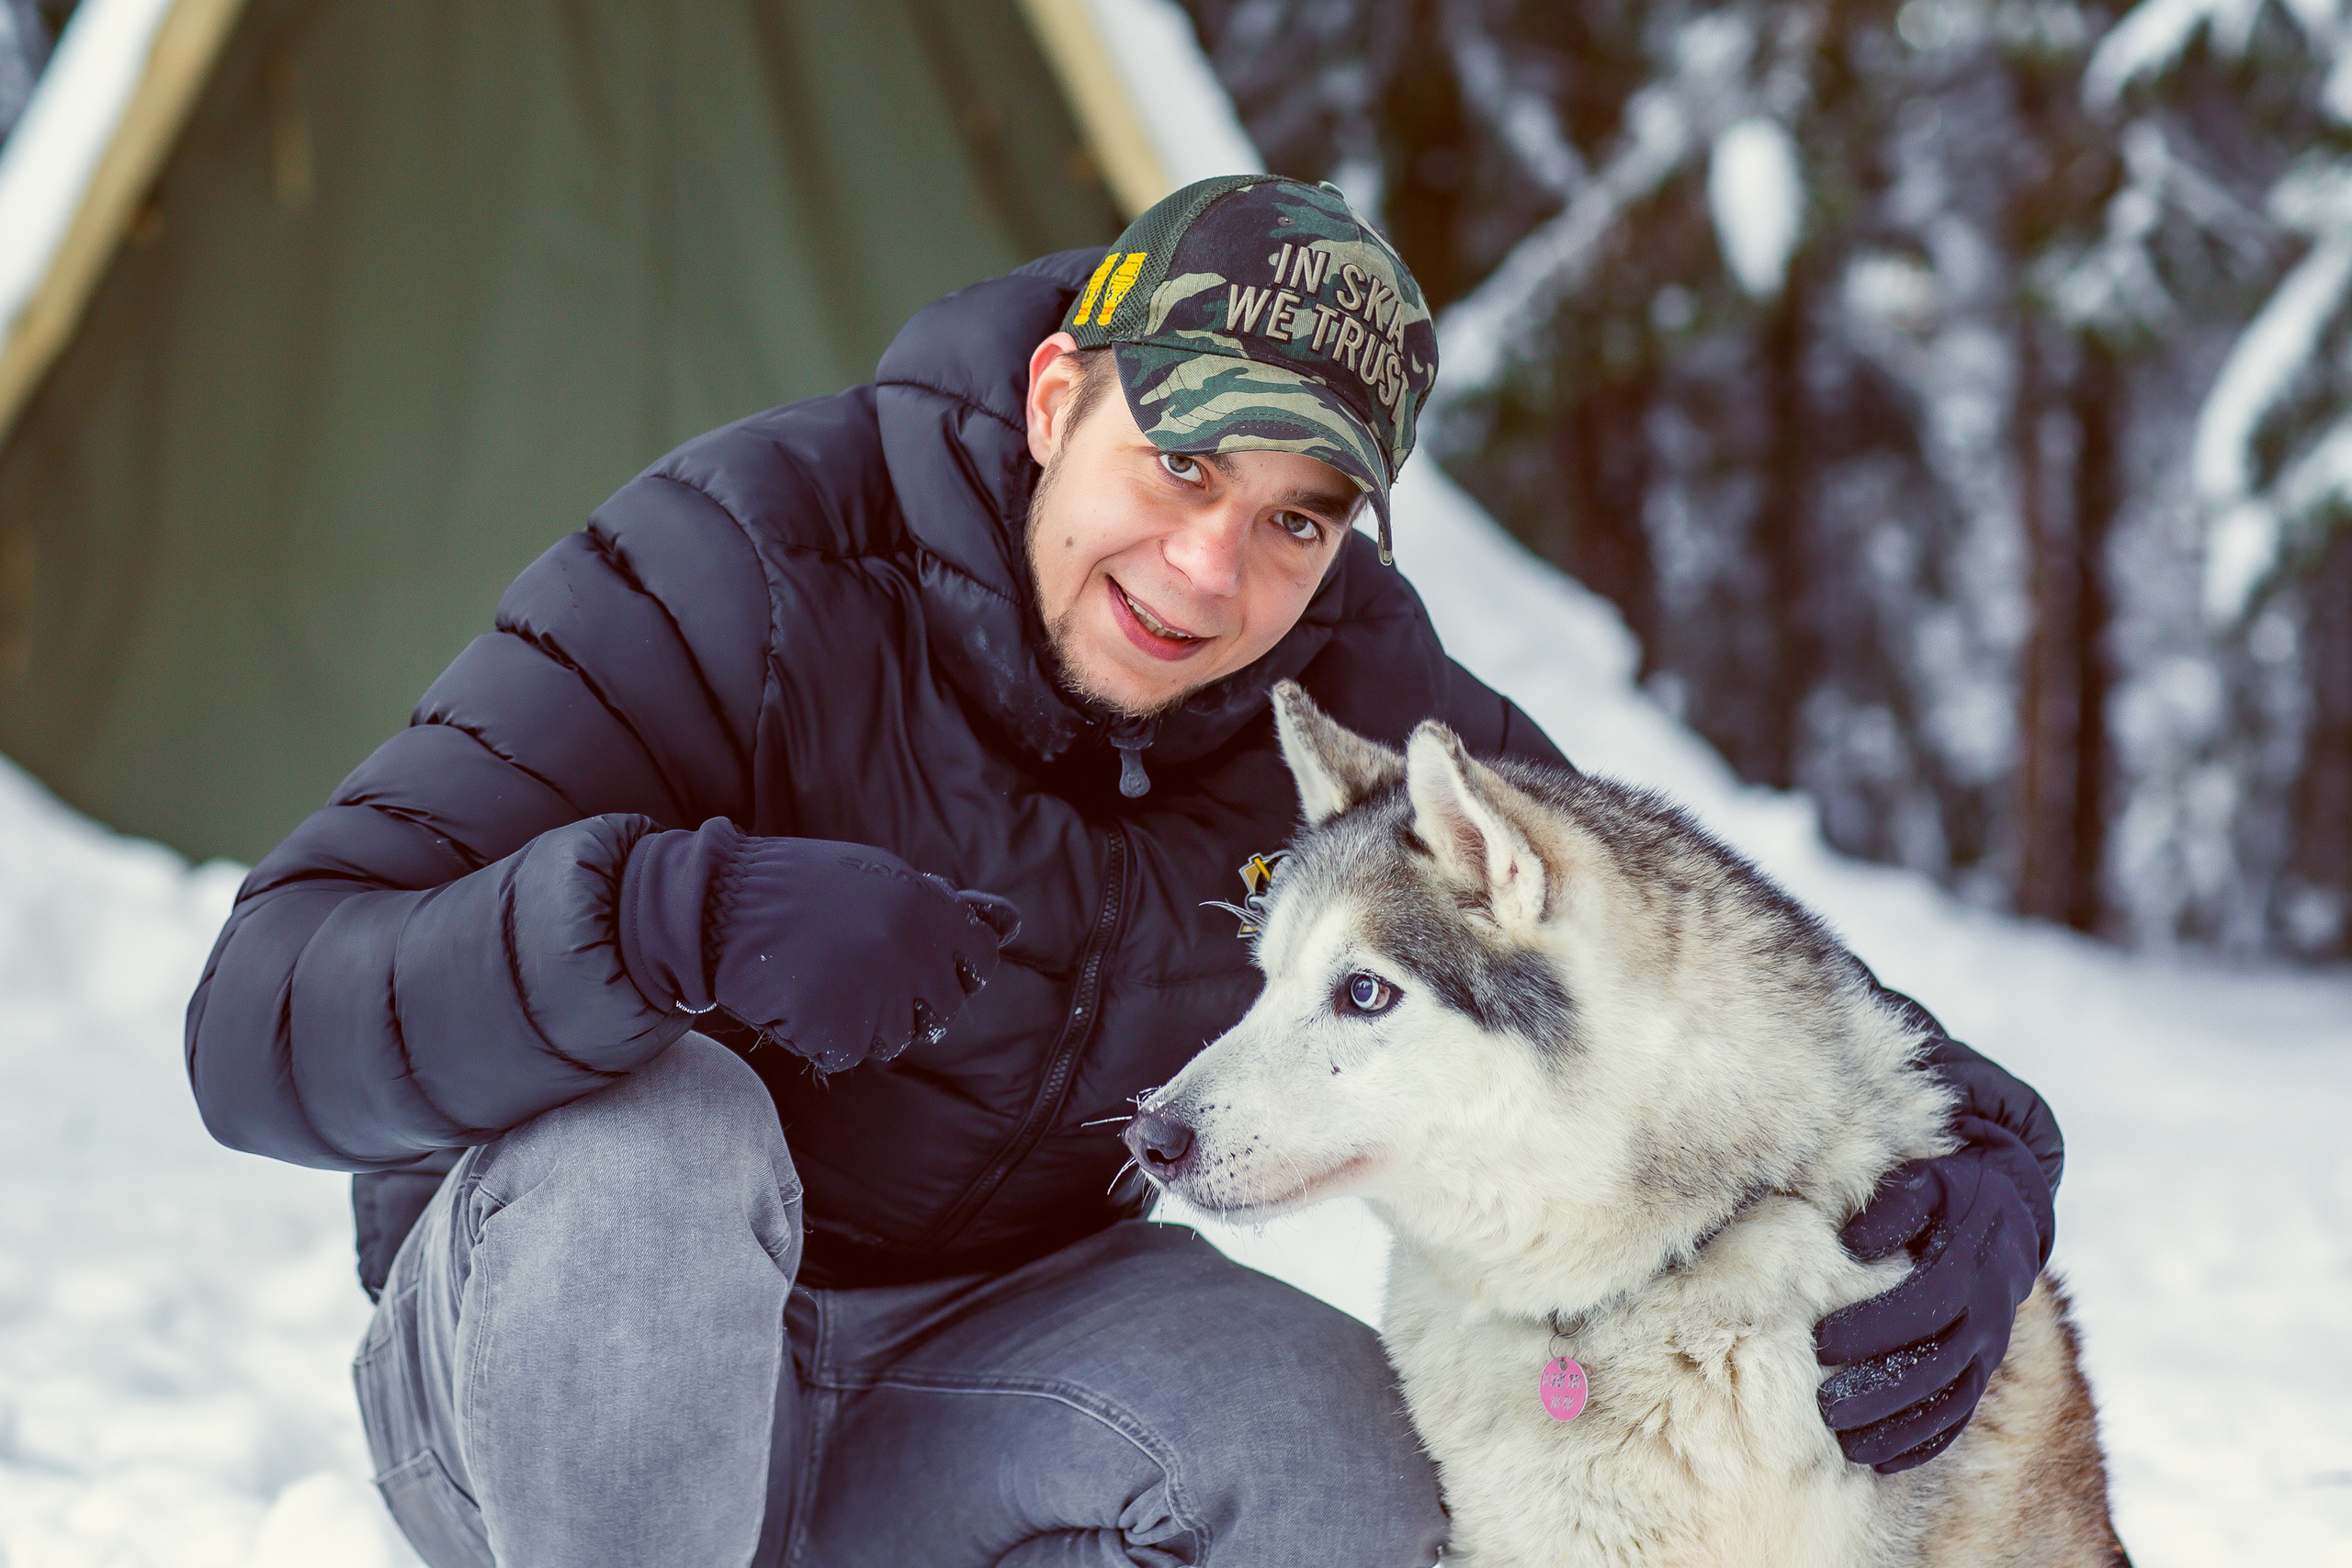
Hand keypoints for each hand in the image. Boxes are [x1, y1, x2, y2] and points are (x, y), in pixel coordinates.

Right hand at [618, 818, 1019, 1071]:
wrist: (721, 904)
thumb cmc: (802, 885)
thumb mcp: (882, 877)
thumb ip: (947, 908)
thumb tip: (1010, 922)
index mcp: (931, 914)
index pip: (981, 960)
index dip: (957, 964)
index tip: (923, 960)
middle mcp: (916, 960)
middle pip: (943, 1007)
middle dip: (911, 996)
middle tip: (858, 968)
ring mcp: (880, 1002)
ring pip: (896, 1037)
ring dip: (866, 1018)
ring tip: (822, 976)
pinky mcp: (842, 1037)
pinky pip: (849, 1052)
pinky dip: (825, 1035)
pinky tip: (800, 998)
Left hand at [1814, 1116, 2052, 1471]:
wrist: (2014, 1213)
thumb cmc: (1953, 1193)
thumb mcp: (1929, 1180)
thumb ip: (1895, 1205)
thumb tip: (1855, 1242)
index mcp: (1967, 1267)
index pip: (1922, 1306)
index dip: (1874, 1328)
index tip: (1821, 1341)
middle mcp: (1983, 1316)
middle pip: (1934, 1364)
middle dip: (1880, 1390)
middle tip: (1825, 1407)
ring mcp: (1987, 1350)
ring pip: (1947, 1401)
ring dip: (1898, 1428)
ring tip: (1845, 1445)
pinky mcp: (1983, 1370)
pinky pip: (1958, 1416)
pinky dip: (1923, 1442)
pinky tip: (1880, 1460)